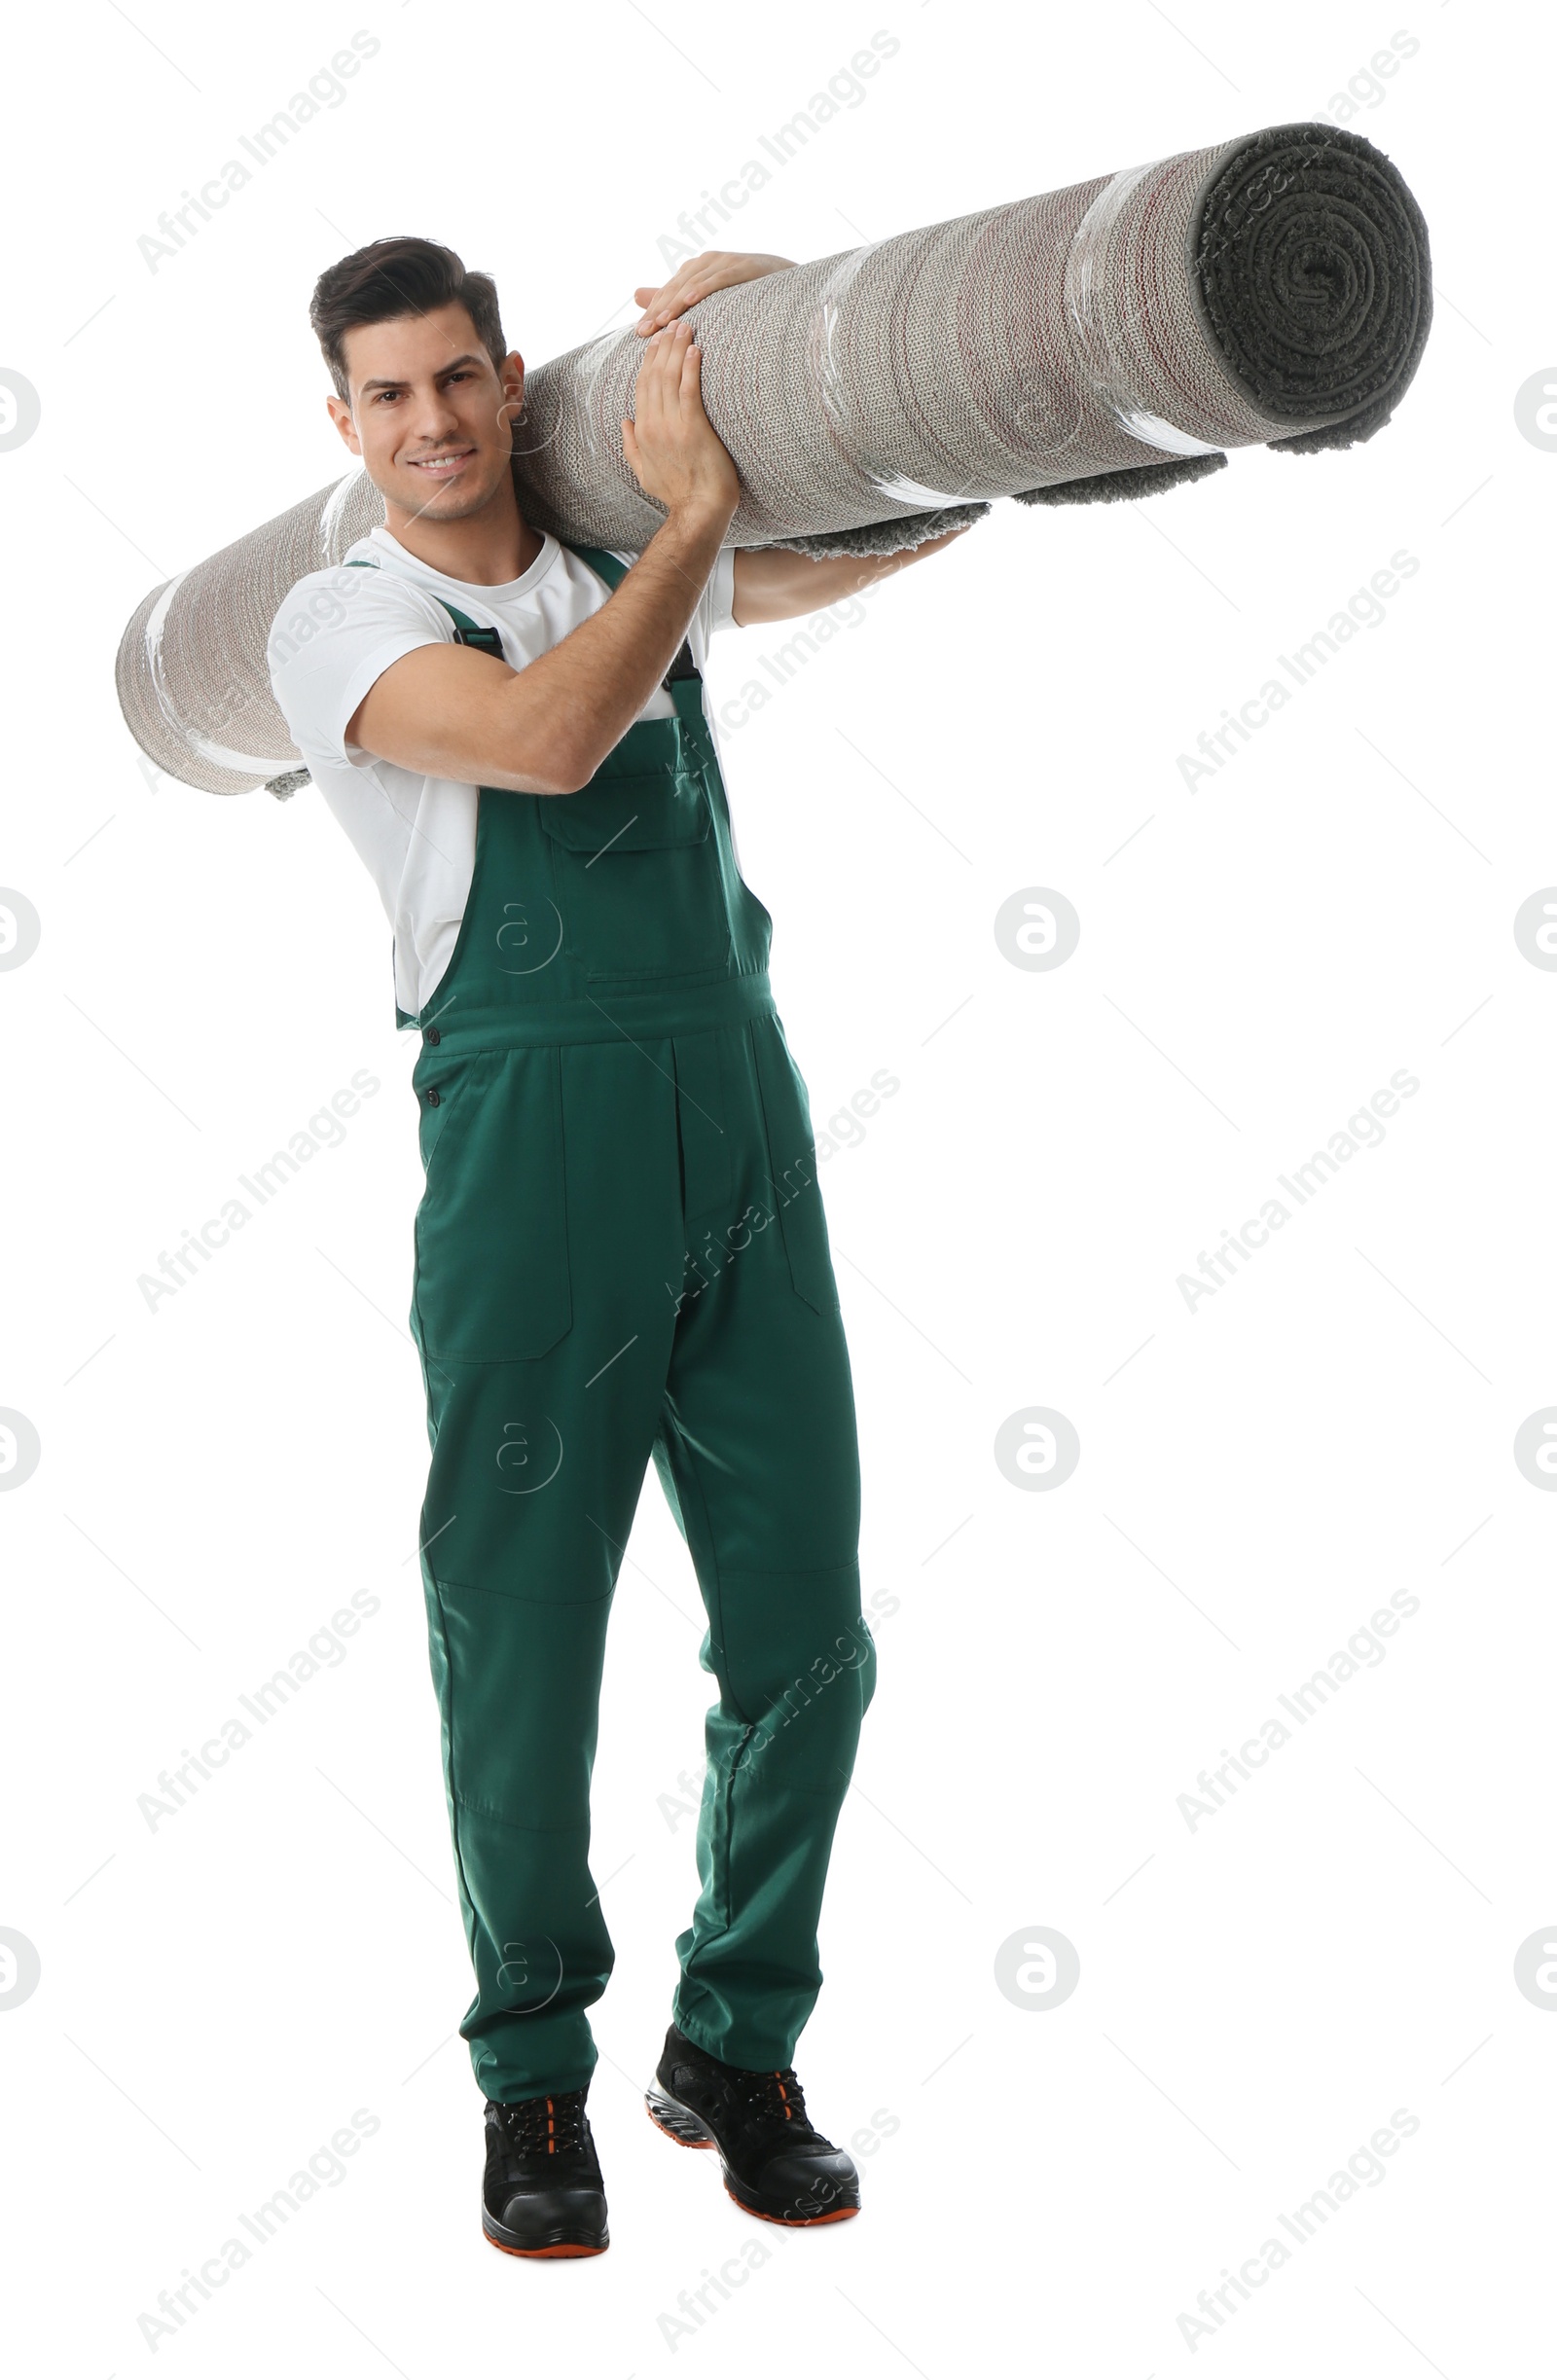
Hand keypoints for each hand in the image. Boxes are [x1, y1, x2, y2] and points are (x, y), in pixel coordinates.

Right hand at [621, 319, 739, 524]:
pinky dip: (691, 367)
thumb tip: (624, 423)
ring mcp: (672, 426)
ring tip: (685, 326)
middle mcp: (653, 425)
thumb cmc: (677, 494)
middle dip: (663, 346)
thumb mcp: (643, 472)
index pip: (642, 386)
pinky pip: (689, 390)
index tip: (656, 340)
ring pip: (670, 378)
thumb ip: (631, 446)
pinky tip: (695, 349)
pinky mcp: (693, 428)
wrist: (698, 510)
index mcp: (642, 432)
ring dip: (677, 349)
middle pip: (654, 376)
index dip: (649, 360)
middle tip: (672, 322)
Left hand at [632, 250, 794, 333]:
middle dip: (659, 309)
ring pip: (693, 282)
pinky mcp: (740, 266)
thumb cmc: (745, 292)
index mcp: (694, 270)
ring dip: (676, 301)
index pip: (668, 292)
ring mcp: (722, 262)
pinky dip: (703, 287)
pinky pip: (718, 278)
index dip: (653, 311)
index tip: (638, 334)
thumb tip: (636, 295)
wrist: (785, 282)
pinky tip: (690, 300)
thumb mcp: (708, 297)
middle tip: (644, 331)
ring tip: (662, 321)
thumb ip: (673, 296)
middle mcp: (705, 262)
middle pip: (676, 287)